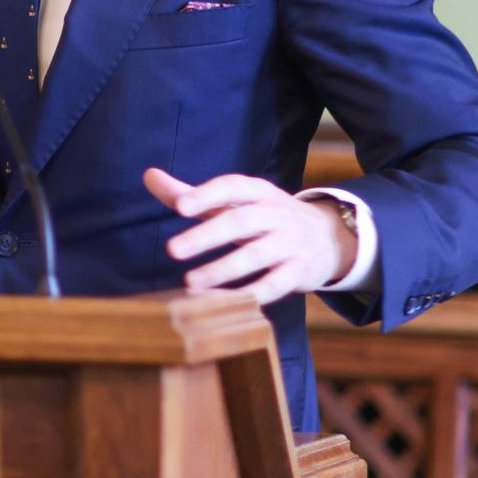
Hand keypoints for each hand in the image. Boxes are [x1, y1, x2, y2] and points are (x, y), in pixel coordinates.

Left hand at [143, 168, 355, 305]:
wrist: (328, 237)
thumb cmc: (265, 217)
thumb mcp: (234, 202)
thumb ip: (190, 193)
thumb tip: (148, 175)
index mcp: (258, 192)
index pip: (233, 187)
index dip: (207, 195)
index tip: (179, 207)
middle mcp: (277, 214)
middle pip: (242, 221)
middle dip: (206, 235)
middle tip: (171, 250)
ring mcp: (291, 242)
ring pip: (258, 254)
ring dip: (224, 269)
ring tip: (191, 282)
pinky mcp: (301, 271)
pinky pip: (278, 283)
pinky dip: (254, 292)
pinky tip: (226, 301)